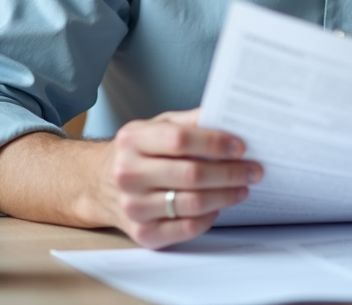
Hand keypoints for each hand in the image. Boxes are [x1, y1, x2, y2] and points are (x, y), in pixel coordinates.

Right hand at [96, 109, 262, 247]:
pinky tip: (219, 206)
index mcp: (133, 140)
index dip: (215, 143)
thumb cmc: (137, 151)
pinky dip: (208, 218)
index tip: (240, 147)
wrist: (98, 184)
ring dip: (225, 196)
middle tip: (253, 170)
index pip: (180, 140)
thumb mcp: (155, 126)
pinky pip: (185, 229)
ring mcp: (133, 206)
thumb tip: (227, 117)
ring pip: (192, 204)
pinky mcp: (142, 233)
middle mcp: (128, 174)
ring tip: (242, 188)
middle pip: (191, 175)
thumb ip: (189, 122)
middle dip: (230, 172)